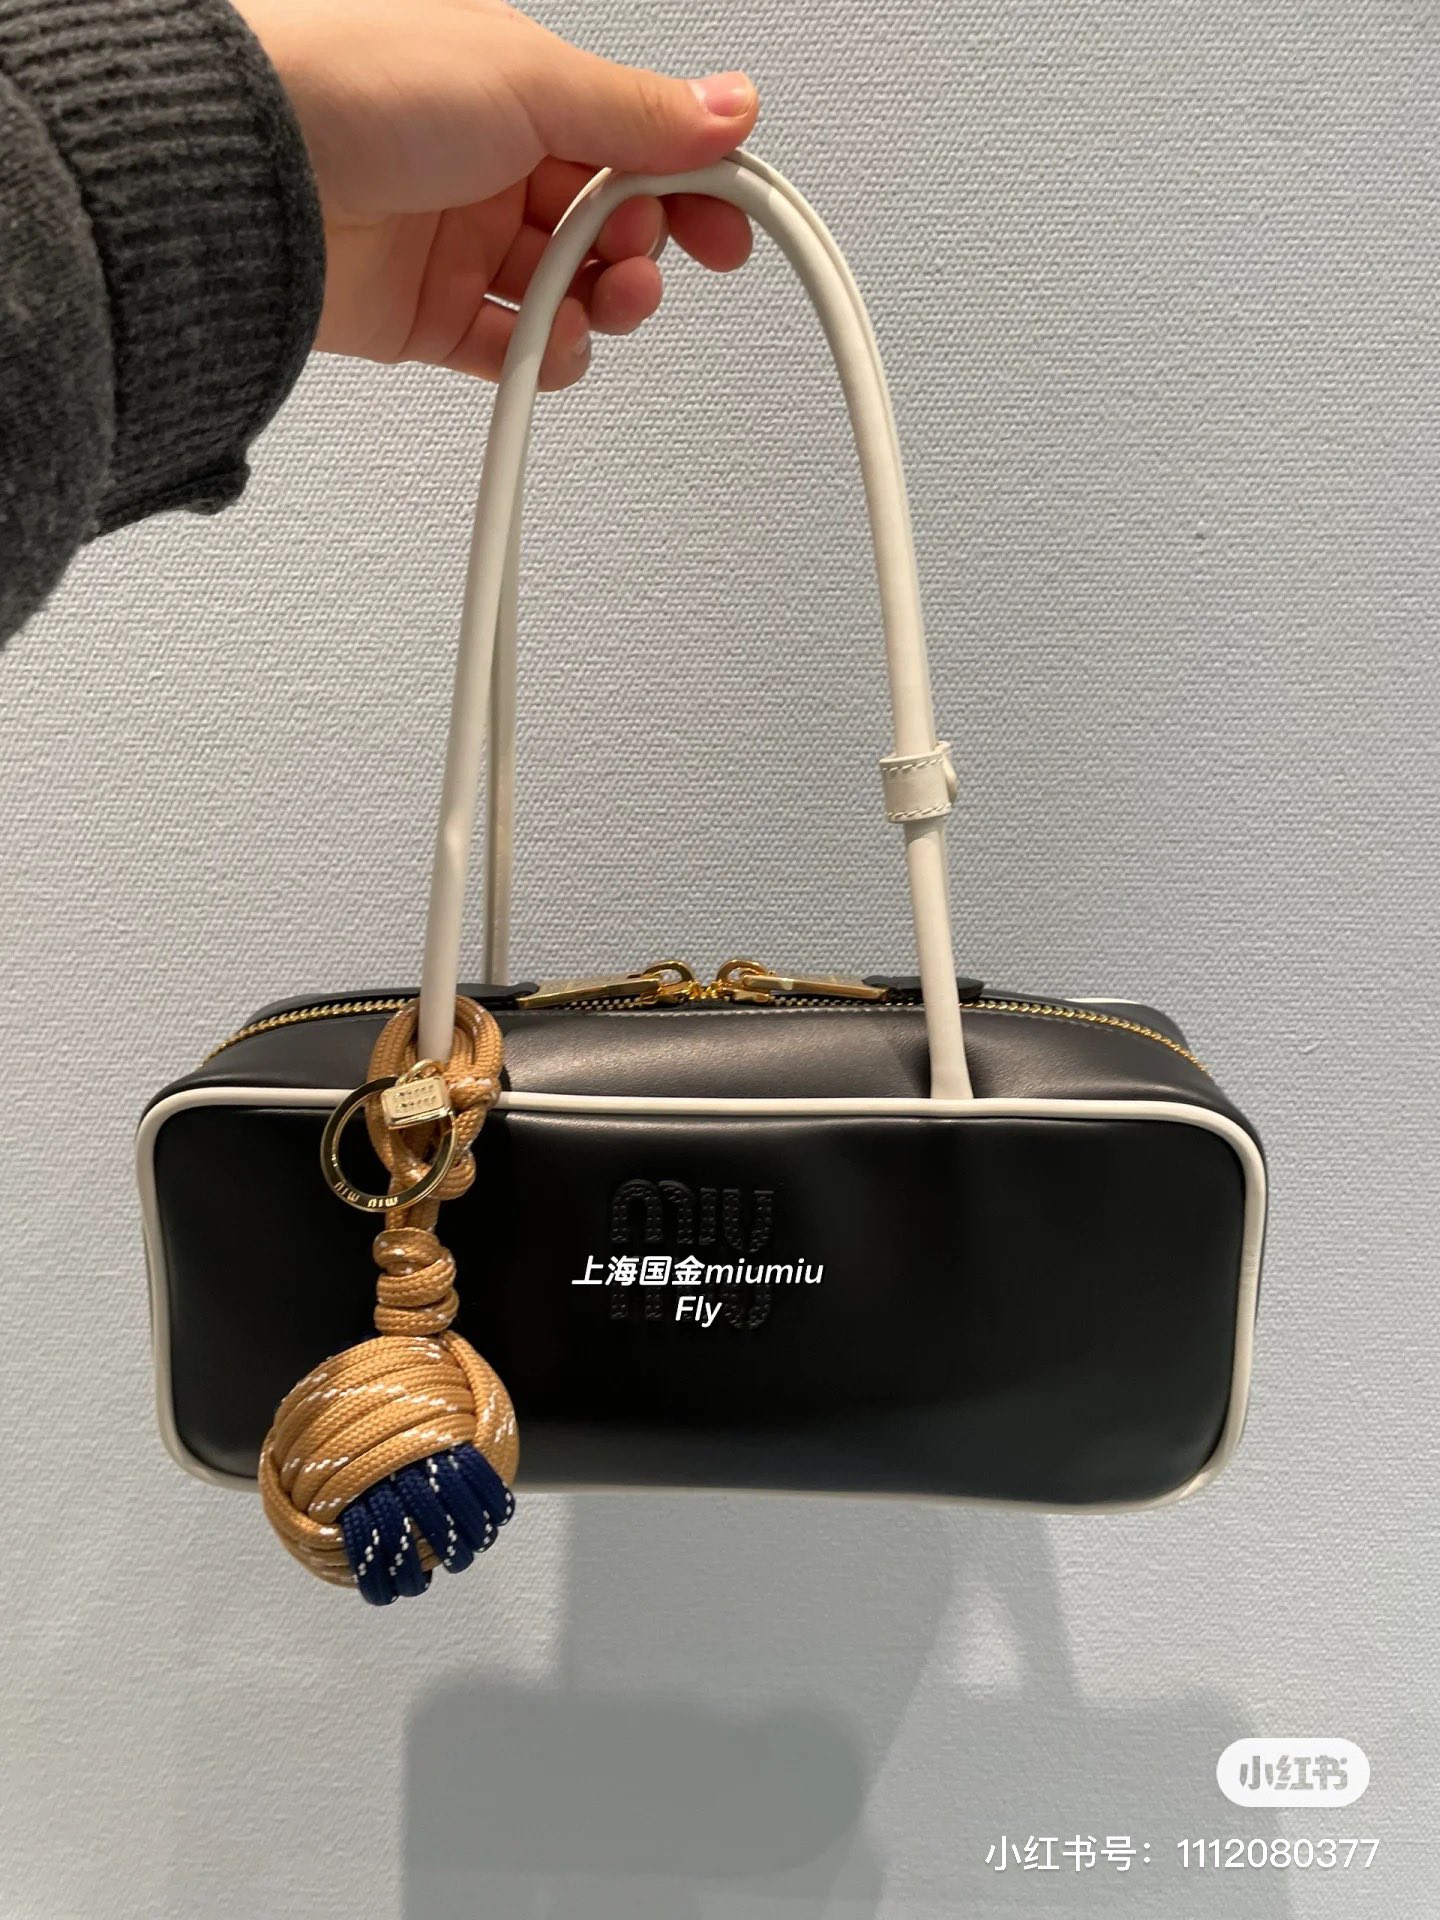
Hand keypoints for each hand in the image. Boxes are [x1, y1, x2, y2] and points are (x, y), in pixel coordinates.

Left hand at [234, 0, 758, 388]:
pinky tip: (550, 346)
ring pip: (565, 294)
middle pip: (604, 227)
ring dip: (599, 308)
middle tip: (639, 259)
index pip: (630, 144)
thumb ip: (636, 112)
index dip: (687, 184)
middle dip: (640, 251)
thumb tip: (730, 108)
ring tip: (597, 303)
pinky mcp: (422, 317)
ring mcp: (454, 242)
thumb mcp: (527, 78)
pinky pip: (506, 350)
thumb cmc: (354, 89)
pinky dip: (539, 357)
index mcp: (513, 90)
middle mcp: (486, 164)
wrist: (247, 173)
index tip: (727, 222)